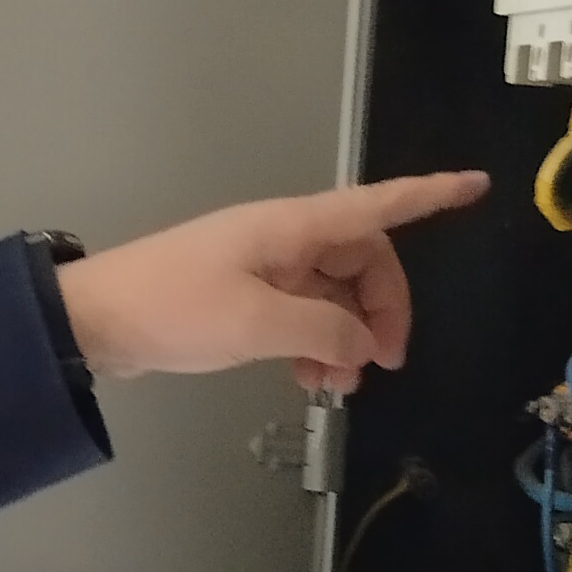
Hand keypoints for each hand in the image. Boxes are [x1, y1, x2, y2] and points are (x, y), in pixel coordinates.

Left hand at [52, 173, 490, 397]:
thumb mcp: (257, 325)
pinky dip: (316, 346)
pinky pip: (303, 316)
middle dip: (382, 310)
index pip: (377, 206)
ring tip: (338, 385)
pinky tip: (310, 380)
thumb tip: (365, 345)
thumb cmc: (173, 309)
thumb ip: (324, 333)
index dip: (429, 196)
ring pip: (334, 296)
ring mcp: (264, 268)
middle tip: (383, 363)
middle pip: (362, 262)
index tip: (475, 186)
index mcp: (292, 227)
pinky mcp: (245, 298)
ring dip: (347, 338)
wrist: (96, 323)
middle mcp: (284, 239)